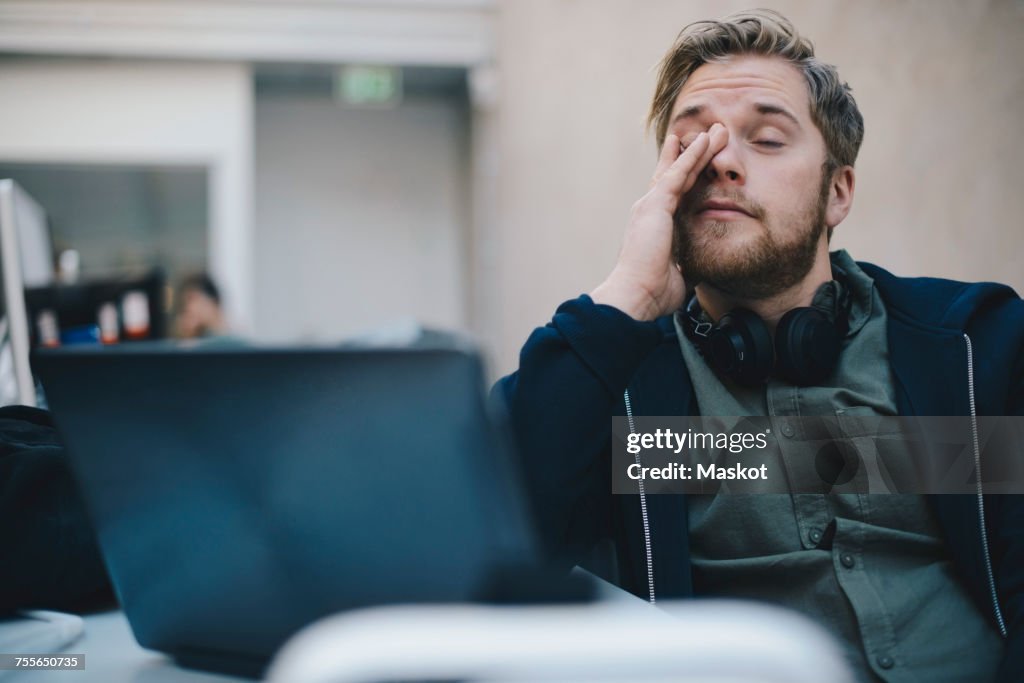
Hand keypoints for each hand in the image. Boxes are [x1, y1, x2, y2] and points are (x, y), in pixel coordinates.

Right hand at [591, 123, 727, 320]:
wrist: (636, 295)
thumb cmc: (653, 292)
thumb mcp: (679, 275)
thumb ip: (688, 265)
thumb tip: (701, 268)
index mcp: (654, 226)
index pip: (673, 195)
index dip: (686, 176)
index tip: (697, 161)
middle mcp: (649, 211)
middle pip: (674, 175)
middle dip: (691, 155)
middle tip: (706, 135)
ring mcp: (650, 205)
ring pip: (679, 169)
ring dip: (698, 149)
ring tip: (715, 130)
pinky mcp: (655, 204)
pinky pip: (679, 173)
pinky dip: (693, 156)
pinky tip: (706, 141)